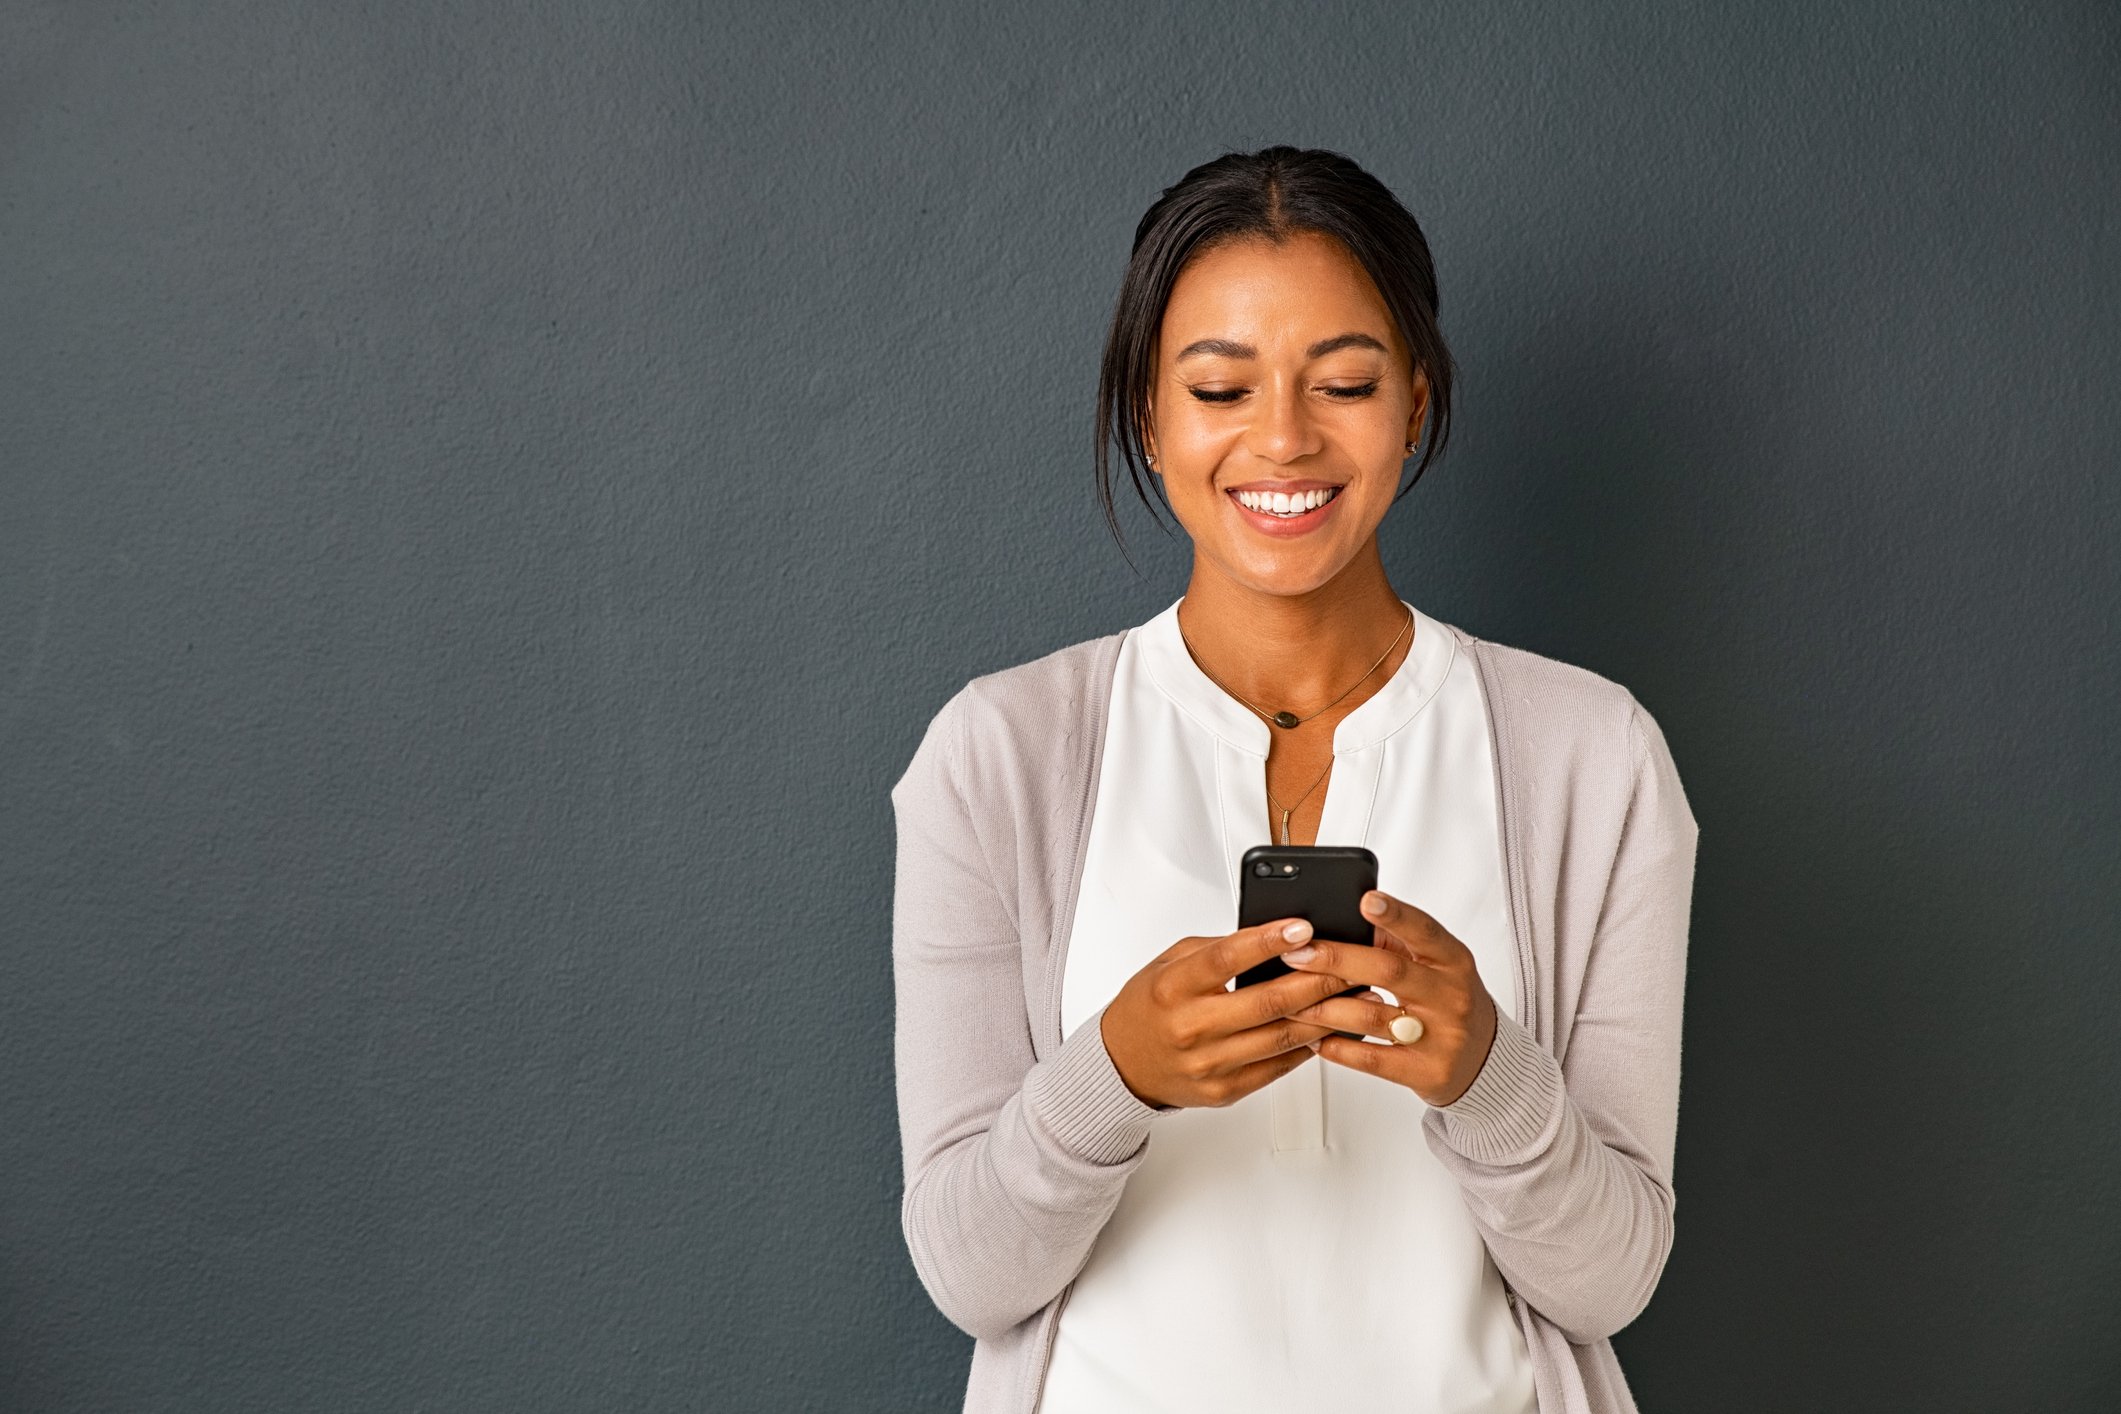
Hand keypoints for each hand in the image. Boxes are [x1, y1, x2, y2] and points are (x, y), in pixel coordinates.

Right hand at [1100, 917, 1354, 1109]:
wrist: (1124, 1064)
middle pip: (1268, 1002)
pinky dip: (1307, 1046)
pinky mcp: (1225, 1090)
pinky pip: (1277, 1066)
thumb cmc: (1150, 1006)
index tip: (1303, 927)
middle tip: (1350, 963)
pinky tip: (1328, 1028)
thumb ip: (1218, 948)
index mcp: (1174, 987)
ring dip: (1326, 1015)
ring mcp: (1209, 1064)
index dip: (1268, 941)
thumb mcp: (1171, 963)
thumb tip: (1275, 936)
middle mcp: (1191, 1027)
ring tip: (1355, 995)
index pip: (1227, 959)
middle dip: (1317, 980)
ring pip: (1282, 1037)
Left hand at [1282, 889, 1499, 1107]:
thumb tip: (1343, 922)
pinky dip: (1338, 1047)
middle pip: (1389, 971)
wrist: (1485, 1061)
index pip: (1425, 930)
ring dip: (1324, 1008)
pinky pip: (1372, 1058)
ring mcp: (1441, 1036)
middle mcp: (1451, 995)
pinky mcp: (1427, 1071)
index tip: (1366, 899)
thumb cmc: (1449, 1003)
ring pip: (1372, 1016)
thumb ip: (1396, 945)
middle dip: (1336, 959)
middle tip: (1297, 954)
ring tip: (1292, 1002)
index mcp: (1453, 961)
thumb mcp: (1437, 967)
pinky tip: (1314, 1038)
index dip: (1396, 914)